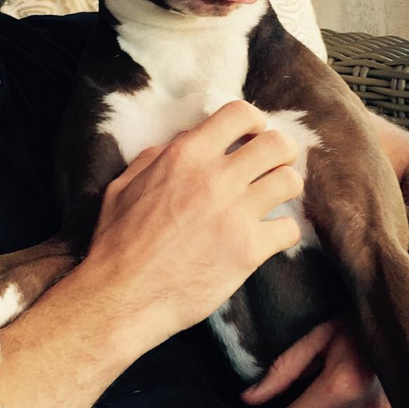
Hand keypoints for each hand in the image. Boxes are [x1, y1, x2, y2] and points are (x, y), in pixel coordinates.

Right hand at [85, 100, 302, 350]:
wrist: (123, 294)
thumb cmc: (118, 241)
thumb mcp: (125, 184)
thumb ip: (156, 157)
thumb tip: (184, 141)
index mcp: (184, 155)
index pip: (240, 113)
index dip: (254, 122)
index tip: (252, 135)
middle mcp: (214, 178)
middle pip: (277, 144)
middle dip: (281, 152)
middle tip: (271, 167)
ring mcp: (235, 214)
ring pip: (290, 182)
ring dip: (283, 188)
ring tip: (270, 199)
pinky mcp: (249, 250)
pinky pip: (289, 228)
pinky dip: (282, 232)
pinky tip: (266, 236)